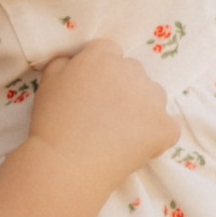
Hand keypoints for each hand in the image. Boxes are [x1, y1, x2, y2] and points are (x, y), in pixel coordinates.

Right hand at [25, 42, 176, 182]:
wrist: (66, 164)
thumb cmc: (52, 123)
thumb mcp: (48, 82)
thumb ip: (64, 62)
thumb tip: (75, 60)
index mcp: (103, 56)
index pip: (109, 52)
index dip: (99, 71)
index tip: (91, 91)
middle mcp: (133, 71)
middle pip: (133, 72)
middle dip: (122, 88)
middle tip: (103, 114)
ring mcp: (153, 100)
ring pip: (153, 97)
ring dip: (142, 109)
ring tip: (119, 133)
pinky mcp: (165, 127)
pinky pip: (167, 127)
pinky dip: (156, 136)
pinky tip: (135, 147)